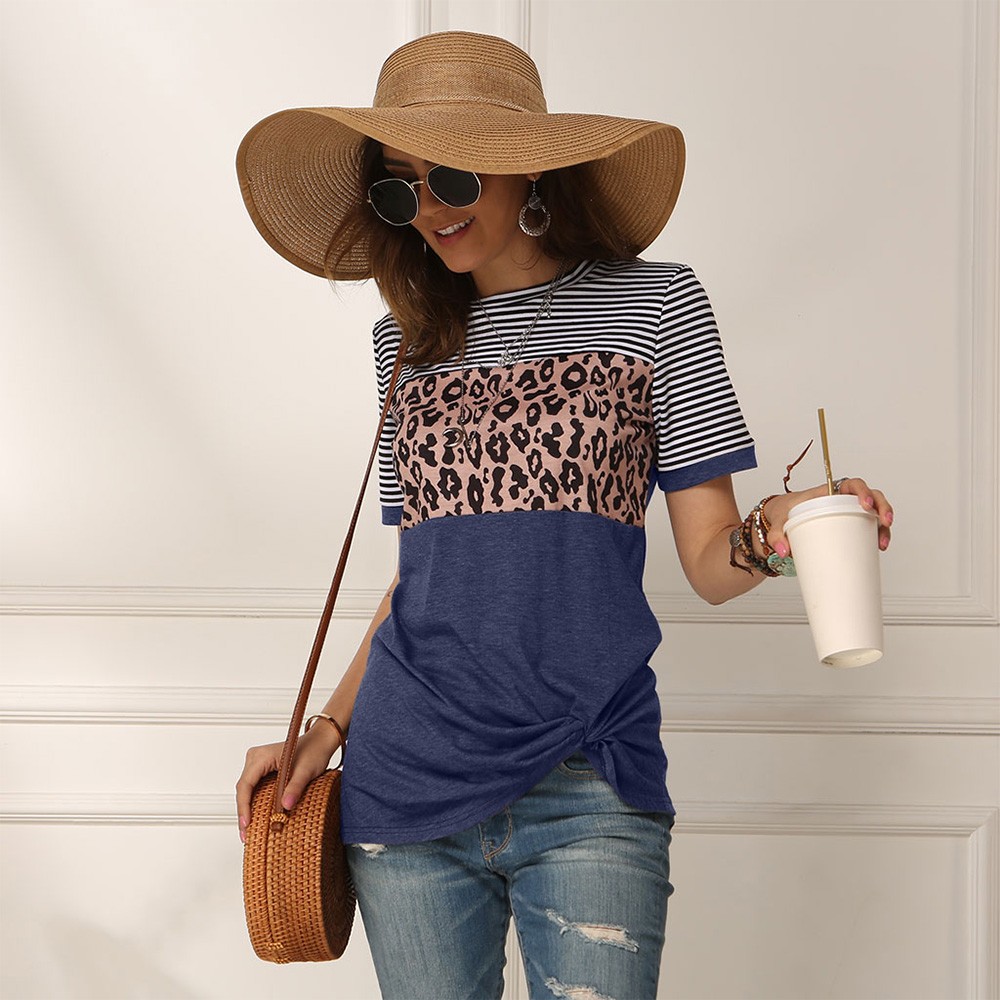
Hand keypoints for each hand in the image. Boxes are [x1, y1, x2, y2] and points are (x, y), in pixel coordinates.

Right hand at [235, 723, 341, 841]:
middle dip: (244, 813)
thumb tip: (285, 806)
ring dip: (248, 809)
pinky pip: (255, 788)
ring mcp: (258, 763)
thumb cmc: (314, 750)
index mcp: (261, 756)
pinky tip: (257, 817)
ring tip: (250, 831)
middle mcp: (256, 758)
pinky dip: (255, 803)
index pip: (245, 784)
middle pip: (244, 789)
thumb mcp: (306, 771)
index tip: (246, 824)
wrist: (321, 742)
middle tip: (246, 835)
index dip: (244, 807)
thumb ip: (295, 788)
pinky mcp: (263, 769)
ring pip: (247, 790)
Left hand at [762, 478, 893, 559]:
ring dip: (883, 526)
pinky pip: (868, 526)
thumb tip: (783, 550)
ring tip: (882, 542)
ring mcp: (849, 512)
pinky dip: (877, 535)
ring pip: (874, 512)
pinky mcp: (850, 525)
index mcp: (828, 492)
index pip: (853, 484)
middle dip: (882, 507)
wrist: (781, 520)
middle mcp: (842, 500)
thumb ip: (777, 535)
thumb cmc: (784, 513)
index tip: (866, 505)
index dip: (863, 492)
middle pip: (872, 496)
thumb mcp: (779, 520)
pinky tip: (879, 546)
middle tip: (884, 522)